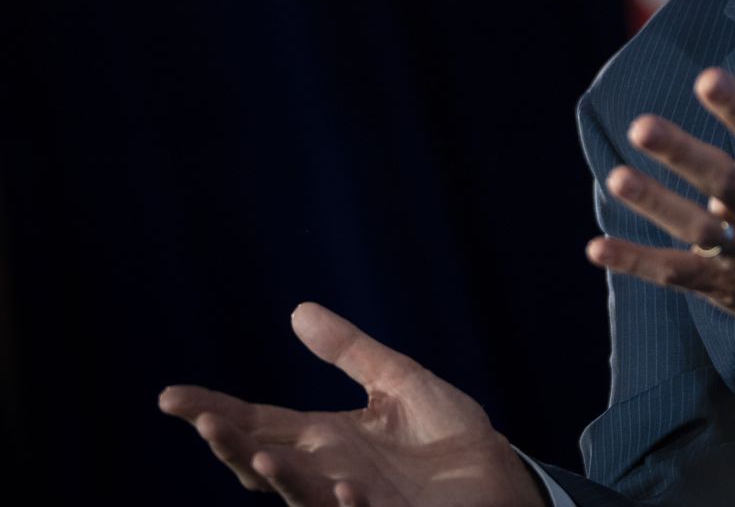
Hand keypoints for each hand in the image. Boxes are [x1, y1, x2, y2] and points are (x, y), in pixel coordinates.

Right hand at [158, 302, 543, 506]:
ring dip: (282, 478)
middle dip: (231, 445)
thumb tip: (299, 311)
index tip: (171, 396)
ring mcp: (354, 503)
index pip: (258, 424)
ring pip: (303, 496)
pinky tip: (348, 488)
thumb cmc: (447, 437)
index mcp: (324, 441)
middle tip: (202, 422)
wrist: (499, 477)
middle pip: (264, 463)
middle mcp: (328, 475)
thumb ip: (351, 352)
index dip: (215, 411)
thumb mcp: (399, 382)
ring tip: (258, 457)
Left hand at [587, 12, 734, 352]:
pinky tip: (595, 247)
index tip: (707, 78)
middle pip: (723, 181)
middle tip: (640, 126)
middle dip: (683, 154)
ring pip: (697, 229)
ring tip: (617, 178)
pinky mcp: (722, 283)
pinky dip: (636, 262)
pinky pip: (676, 273)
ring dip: (657, 205)